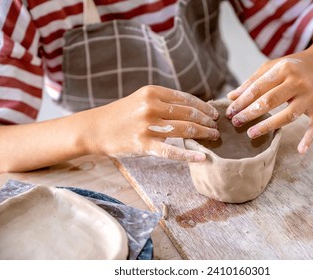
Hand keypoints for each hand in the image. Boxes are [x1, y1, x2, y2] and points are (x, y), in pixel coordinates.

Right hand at [85, 85, 218, 161]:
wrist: (96, 128)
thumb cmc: (122, 114)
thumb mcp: (142, 99)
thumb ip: (165, 102)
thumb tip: (193, 109)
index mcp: (152, 92)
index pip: (186, 98)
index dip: (203, 106)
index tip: (213, 113)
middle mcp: (151, 106)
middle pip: (189, 114)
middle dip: (206, 121)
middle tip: (216, 126)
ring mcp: (147, 126)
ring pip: (184, 130)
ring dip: (203, 134)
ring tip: (213, 137)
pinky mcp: (143, 144)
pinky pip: (170, 151)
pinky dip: (188, 155)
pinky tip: (201, 157)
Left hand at [225, 50, 312, 153]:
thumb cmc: (295, 65)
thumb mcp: (274, 66)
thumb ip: (253, 81)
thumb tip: (231, 97)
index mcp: (284, 69)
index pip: (258, 88)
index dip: (242, 101)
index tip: (229, 111)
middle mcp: (298, 82)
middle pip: (270, 101)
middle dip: (250, 113)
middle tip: (235, 122)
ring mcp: (310, 96)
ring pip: (289, 115)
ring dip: (269, 125)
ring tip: (251, 134)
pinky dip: (310, 138)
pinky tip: (301, 150)